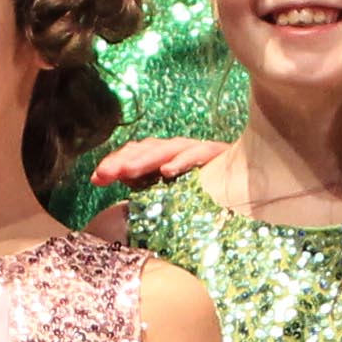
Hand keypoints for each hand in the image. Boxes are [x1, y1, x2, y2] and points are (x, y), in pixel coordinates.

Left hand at [90, 132, 225, 190]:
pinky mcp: (217, 154)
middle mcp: (177, 149)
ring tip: (128, 172)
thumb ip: (134, 184)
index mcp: (161, 157)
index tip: (97, 179)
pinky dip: (182, 161)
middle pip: (147, 148)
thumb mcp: (162, 192)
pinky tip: (168, 171)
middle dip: (124, 161)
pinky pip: (198, 154)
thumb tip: (97, 177)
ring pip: (167, 149)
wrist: (245, 187)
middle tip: (106, 174)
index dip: (115, 163)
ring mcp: (196, 149)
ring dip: (146, 160)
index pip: (134, 152)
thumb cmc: (199, 193)